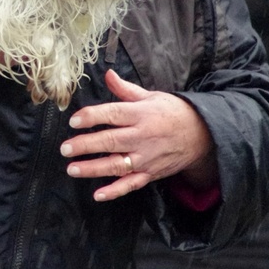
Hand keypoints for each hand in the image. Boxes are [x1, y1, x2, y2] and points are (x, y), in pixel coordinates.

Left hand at [60, 69, 217, 201]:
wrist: (202, 135)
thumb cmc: (172, 112)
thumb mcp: (150, 96)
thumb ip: (125, 89)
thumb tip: (108, 74)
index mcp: (140, 114)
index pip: (112, 114)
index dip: (92, 117)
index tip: (74, 121)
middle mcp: (142, 136)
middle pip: (110, 141)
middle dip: (86, 145)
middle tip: (65, 148)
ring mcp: (146, 157)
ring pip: (116, 165)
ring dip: (93, 169)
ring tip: (72, 169)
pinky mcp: (150, 173)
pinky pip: (131, 184)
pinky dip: (115, 191)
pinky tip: (98, 194)